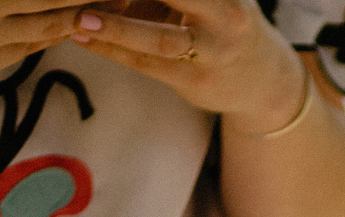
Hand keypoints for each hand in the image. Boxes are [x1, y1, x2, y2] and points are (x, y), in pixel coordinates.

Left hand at [70, 0, 308, 130]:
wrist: (265, 80)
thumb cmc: (223, 25)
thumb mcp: (209, 0)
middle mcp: (225, 16)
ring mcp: (213, 51)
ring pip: (159, 39)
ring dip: (115, 28)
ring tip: (79, 20)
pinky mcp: (198, 79)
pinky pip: (148, 64)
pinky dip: (113, 50)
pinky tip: (85, 40)